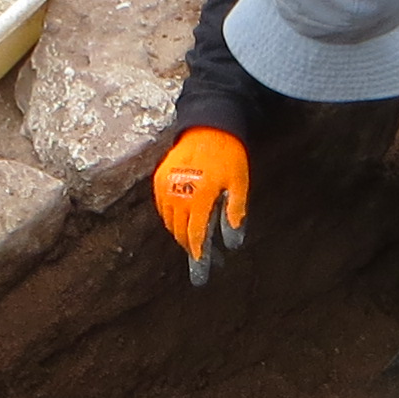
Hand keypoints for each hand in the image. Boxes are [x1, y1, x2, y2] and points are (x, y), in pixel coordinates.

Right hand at [151, 126, 247, 278]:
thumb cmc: (228, 155)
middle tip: (204, 260)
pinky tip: (183, 223)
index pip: (195, 234)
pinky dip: (171, 219)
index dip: (198, 255)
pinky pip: (162, 208)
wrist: (208, 126)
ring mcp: (165, 185)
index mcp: (199, 195)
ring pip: (169, 222)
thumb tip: (232, 242)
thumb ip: (235, 212)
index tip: (201, 271)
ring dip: (181, 234)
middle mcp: (178, 192)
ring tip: (195, 242)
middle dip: (191, 247)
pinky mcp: (159, 179)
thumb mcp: (239, 183)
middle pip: (180, 231)